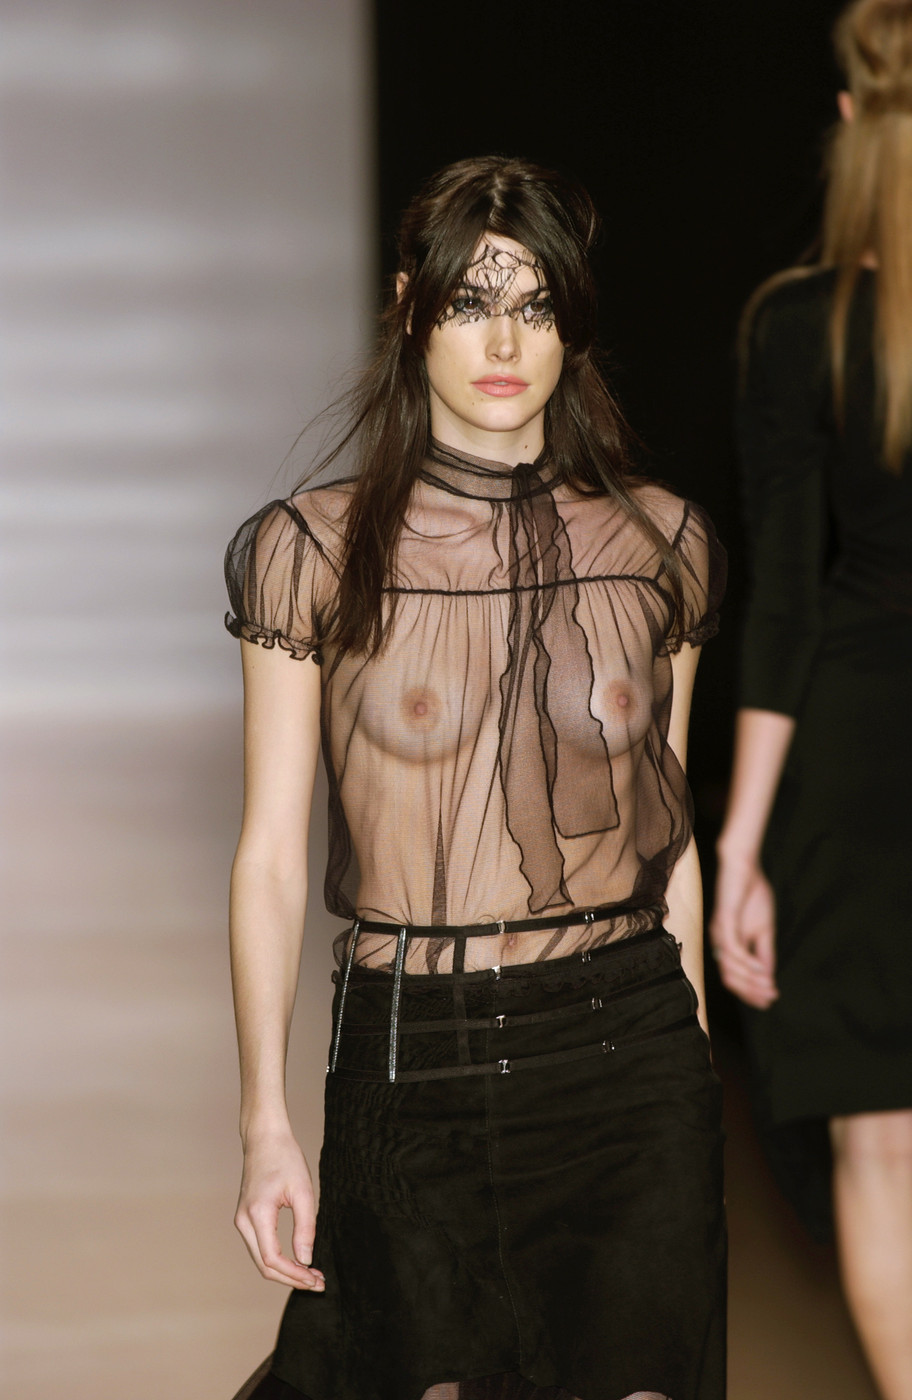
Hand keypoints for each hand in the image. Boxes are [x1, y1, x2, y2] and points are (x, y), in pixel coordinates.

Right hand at [234, 1128, 324, 1289]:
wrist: (264, 1138)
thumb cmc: (285, 1158)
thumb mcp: (302, 1191)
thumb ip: (305, 1227)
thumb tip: (305, 1260)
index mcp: (257, 1214)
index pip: (272, 1259)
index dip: (295, 1275)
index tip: (316, 1279)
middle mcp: (244, 1221)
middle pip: (264, 1265)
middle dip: (291, 1279)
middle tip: (318, 1283)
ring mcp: (241, 1220)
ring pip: (260, 1259)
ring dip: (284, 1271)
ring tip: (311, 1275)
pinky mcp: (246, 1218)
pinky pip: (259, 1248)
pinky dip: (277, 1259)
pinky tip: (296, 1261)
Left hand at [710, 851, 778, 1008]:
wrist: (743, 866)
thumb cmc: (752, 894)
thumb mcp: (764, 929)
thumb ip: (764, 952)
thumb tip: (768, 975)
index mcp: (727, 945)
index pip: (733, 977)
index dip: (749, 992)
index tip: (768, 1001)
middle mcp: (719, 942)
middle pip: (729, 977)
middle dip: (751, 991)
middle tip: (770, 997)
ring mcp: (719, 933)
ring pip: (730, 967)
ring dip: (751, 980)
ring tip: (769, 986)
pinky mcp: (723, 921)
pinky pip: (732, 949)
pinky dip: (747, 962)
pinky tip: (762, 969)